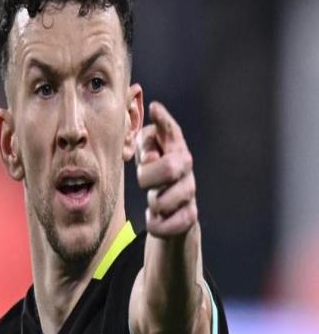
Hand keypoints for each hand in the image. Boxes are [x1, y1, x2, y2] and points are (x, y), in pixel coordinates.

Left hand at [135, 101, 197, 237]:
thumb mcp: (147, 157)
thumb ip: (145, 143)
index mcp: (174, 148)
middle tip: (144, 181)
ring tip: (154, 200)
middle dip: (147, 177)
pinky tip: (156, 218)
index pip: (171, 132)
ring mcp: (189, 191)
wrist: (172, 214)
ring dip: (152, 202)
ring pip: (162, 200)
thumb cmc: (155, 178)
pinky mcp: (189, 216)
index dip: (164, 121)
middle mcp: (186, 167)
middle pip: (169, 167)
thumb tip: (148, 138)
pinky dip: (155, 224)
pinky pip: (165, 224)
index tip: (154, 109)